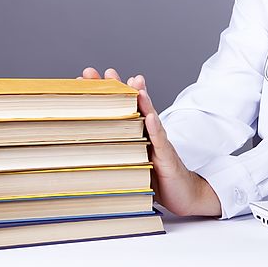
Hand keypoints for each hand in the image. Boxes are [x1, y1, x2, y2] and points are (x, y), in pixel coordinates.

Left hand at [80, 67, 221, 216]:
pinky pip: (161, 140)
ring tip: (134, 83)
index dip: (106, 94)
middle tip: (107, 72)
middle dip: (121, 88)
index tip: (88, 79)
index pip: (120, 109)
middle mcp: (148, 134)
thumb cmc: (157, 180)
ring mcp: (159, 143)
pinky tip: (151, 116)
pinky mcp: (167, 157)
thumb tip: (82, 157)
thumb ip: (115, 156)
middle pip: (134, 106)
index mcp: (136, 135)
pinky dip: (156, 127)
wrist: (185, 194)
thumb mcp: (132, 166)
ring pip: (150, 117)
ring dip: (142, 99)